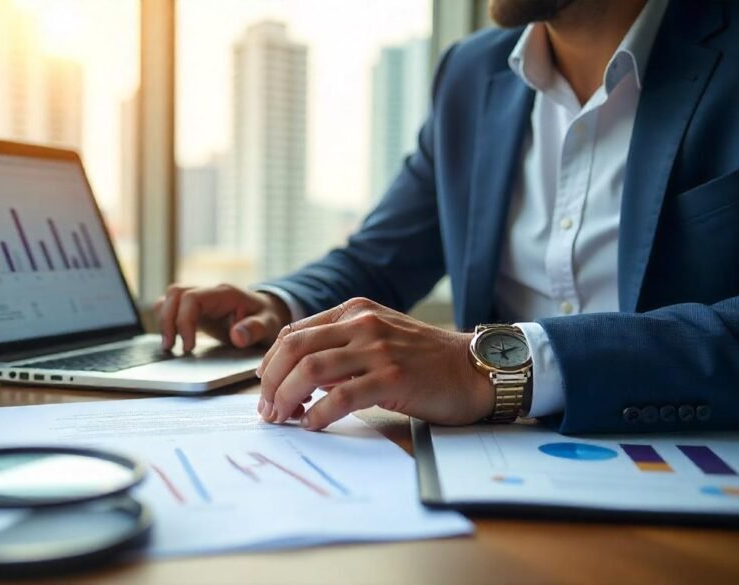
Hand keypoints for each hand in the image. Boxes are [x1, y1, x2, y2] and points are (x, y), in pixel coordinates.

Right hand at [154, 284, 292, 352]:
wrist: (269, 312)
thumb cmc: (269, 318)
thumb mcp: (269, 325)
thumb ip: (254, 329)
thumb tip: (236, 336)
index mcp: (225, 294)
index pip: (192, 298)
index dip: (184, 322)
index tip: (189, 347)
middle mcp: (209, 292)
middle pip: (176, 293)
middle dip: (168, 320)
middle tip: (170, 347)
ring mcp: (201, 298)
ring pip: (170, 297)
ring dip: (164, 320)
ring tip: (168, 346)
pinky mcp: (196, 308)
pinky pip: (173, 306)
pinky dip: (167, 320)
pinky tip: (171, 340)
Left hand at [256, 297, 491, 429]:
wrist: (474, 369)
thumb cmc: (425, 360)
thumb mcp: (378, 338)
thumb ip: (341, 348)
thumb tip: (299, 375)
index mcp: (354, 311)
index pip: (295, 332)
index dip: (271, 361)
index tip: (264, 386)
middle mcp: (363, 324)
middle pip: (295, 348)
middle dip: (271, 381)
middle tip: (266, 409)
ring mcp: (378, 349)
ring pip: (312, 370)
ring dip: (287, 397)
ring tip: (281, 418)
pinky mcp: (393, 378)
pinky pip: (340, 396)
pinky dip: (318, 413)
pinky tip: (311, 424)